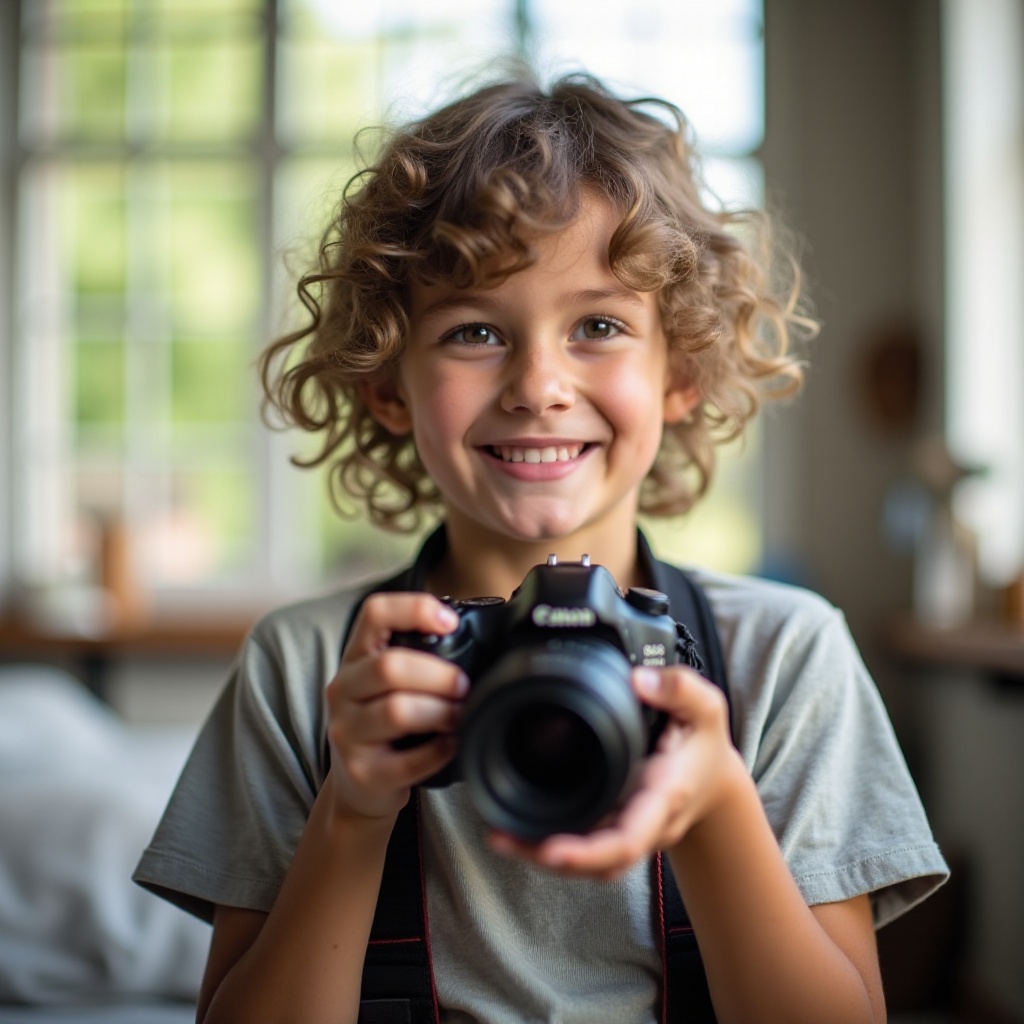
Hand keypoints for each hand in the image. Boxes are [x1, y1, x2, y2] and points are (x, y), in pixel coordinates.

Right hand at [323, 593, 467, 822]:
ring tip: (459, 715)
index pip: (374, 613)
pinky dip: (439, 751)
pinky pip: (408, 760)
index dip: (414, 608)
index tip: (449, 622)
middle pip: (389, 666)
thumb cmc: (384, 723)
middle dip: (438, 674)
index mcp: (355, 657)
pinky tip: (450, 744)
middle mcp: (343, 689)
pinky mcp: (363, 771)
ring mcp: (348, 732)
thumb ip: (417, 656)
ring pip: (397, 711)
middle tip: (463, 686)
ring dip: (440, 711)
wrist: (359, 784)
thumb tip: (477, 638)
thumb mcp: (386, 682)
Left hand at [489, 665, 746, 878]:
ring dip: (541, 855)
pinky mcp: (613, 828)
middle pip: (601, 863)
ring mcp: (629, 831)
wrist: (714, 782)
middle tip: (503, 839)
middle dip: (552, 858)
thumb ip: (679, 688)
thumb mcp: (705, 708)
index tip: (553, 849)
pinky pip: (583, 850)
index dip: (591, 850)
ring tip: (499, 836)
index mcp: (664, 796)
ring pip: (588, 864)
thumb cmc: (703, 744)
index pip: (630, 836)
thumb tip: (638, 679)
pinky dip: (547, 845)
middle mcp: (644, 823)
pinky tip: (515, 831)